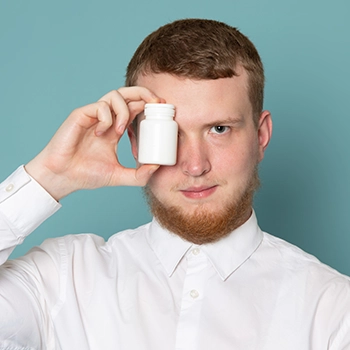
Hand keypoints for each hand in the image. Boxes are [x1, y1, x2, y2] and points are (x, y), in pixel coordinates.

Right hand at [25, 88, 162, 200]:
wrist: (63, 177)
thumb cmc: (86, 175)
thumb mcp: (118, 176)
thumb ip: (138, 175)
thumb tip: (157, 168)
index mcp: (115, 129)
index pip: (134, 108)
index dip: (148, 105)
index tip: (163, 110)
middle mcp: (106, 119)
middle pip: (127, 94)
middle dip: (144, 93)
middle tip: (156, 103)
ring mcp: (93, 116)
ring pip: (114, 95)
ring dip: (124, 110)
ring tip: (121, 130)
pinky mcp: (80, 115)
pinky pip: (99, 106)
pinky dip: (106, 118)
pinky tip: (102, 133)